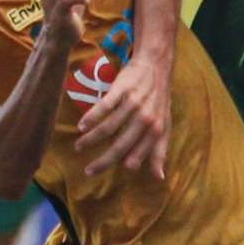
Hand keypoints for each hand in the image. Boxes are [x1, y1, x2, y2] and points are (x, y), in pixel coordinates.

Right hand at [79, 52, 169, 179]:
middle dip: (102, 161)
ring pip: (108, 128)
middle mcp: (145, 119)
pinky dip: (90, 118)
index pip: (136, 155)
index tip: (104, 172)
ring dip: (91, 140)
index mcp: (156, 130)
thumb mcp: (164, 126)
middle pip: (120, 146)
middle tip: (88, 171)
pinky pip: (104, 107)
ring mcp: (133, 104)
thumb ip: (159, 152)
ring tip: (79, 147)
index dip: (119, 165)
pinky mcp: (122, 89)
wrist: (156, 66)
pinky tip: (81, 126)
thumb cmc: (160, 100)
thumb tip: (159, 178)